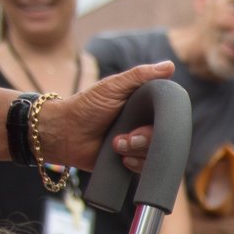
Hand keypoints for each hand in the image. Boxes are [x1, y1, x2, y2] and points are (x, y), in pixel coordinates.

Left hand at [35, 62, 175, 173]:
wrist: (63, 133)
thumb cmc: (86, 106)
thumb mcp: (113, 86)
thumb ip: (140, 76)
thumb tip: (170, 65)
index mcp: (143, 106)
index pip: (168, 115)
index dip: (165, 120)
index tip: (151, 121)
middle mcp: (143, 125)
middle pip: (164, 136)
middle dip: (146, 139)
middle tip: (128, 137)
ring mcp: (137, 145)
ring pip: (155, 153)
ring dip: (137, 151)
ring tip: (116, 145)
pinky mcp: (129, 161)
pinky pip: (145, 168)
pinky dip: (134, 164)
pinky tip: (121, 158)